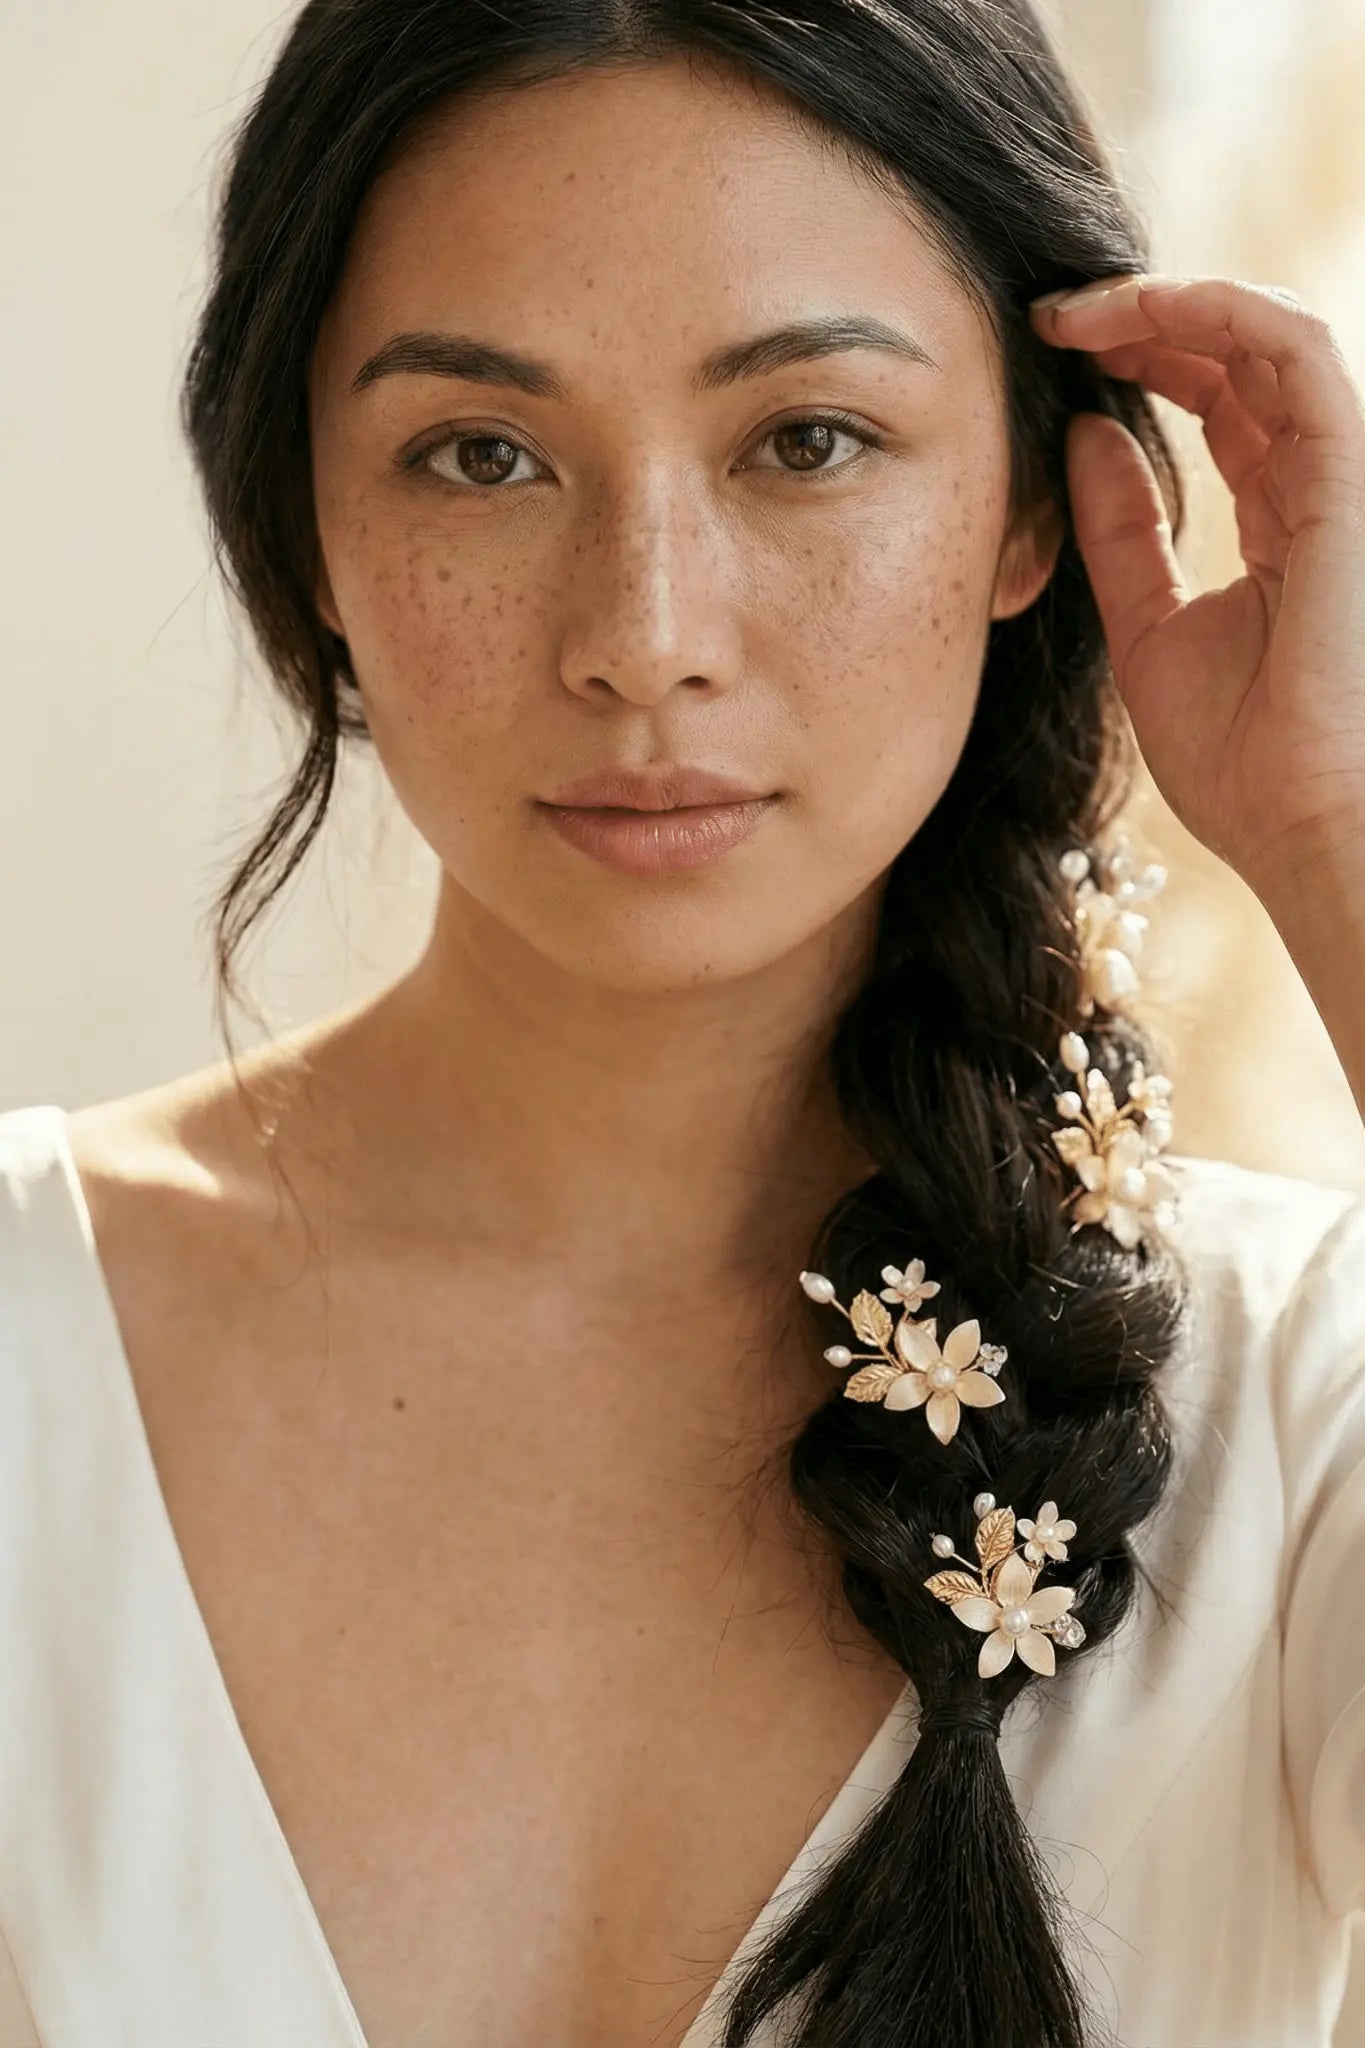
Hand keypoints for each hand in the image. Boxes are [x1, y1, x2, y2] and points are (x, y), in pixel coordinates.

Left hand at [1028, 273, 1364, 902]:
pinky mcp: (1347, 472)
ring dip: (1166, 300)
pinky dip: (1215, 307)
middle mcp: (1320, 483)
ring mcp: (1341, 473)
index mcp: (1282, 520)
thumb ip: (1119, 531)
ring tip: (1074, 311)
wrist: (1303, 824)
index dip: (1143, 358)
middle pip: (1240, 353)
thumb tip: (1083, 434)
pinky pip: (1294, 346)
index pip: (1222, 401)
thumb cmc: (1242, 759)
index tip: (1051, 354)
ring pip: (1265, 329)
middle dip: (1144, 315)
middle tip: (1050, 317)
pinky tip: (1135, 309)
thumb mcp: (1145, 627)